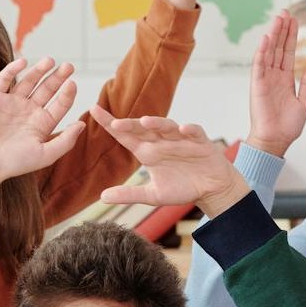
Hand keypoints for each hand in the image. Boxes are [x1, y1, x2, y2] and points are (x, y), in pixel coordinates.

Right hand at [0, 58, 81, 210]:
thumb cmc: (15, 162)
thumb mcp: (46, 154)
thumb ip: (66, 140)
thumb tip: (83, 124)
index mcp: (43, 123)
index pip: (60, 104)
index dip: (67, 93)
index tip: (73, 83)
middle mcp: (29, 110)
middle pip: (47, 89)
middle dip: (58, 77)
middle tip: (69, 66)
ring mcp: (12, 103)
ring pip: (29, 81)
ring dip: (39, 70)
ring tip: (50, 61)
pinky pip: (4, 79)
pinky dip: (13, 69)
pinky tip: (24, 62)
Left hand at [90, 108, 250, 218]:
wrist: (211, 189)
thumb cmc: (183, 188)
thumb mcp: (153, 195)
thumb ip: (129, 194)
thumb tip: (101, 197)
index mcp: (148, 152)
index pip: (125, 135)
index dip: (109, 123)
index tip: (93, 109)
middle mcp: (162, 142)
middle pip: (143, 129)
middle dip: (131, 124)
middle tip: (116, 123)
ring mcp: (181, 140)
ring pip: (167, 126)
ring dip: (158, 123)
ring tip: (147, 122)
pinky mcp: (200, 142)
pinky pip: (194, 132)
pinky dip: (189, 130)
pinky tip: (183, 130)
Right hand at [246, 11, 305, 157]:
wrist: (276, 140)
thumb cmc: (288, 126)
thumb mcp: (304, 103)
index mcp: (286, 79)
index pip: (289, 52)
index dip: (291, 37)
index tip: (294, 21)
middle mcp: (275, 76)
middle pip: (279, 48)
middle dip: (282, 30)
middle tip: (285, 12)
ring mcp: (265, 79)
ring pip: (269, 52)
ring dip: (273, 35)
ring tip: (278, 19)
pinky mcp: (257, 86)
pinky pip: (259, 65)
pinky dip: (262, 52)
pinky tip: (266, 39)